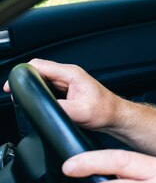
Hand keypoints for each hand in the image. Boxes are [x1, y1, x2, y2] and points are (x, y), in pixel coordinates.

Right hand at [3, 59, 120, 130]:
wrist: (116, 116)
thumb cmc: (105, 111)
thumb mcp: (80, 112)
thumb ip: (60, 108)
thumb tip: (43, 107)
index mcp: (71, 73)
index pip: (39, 65)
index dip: (23, 74)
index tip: (13, 85)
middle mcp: (69, 74)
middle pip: (38, 70)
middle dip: (25, 80)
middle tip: (15, 94)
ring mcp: (68, 81)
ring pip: (43, 78)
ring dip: (32, 86)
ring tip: (24, 97)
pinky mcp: (67, 90)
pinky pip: (48, 86)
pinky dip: (39, 91)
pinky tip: (37, 100)